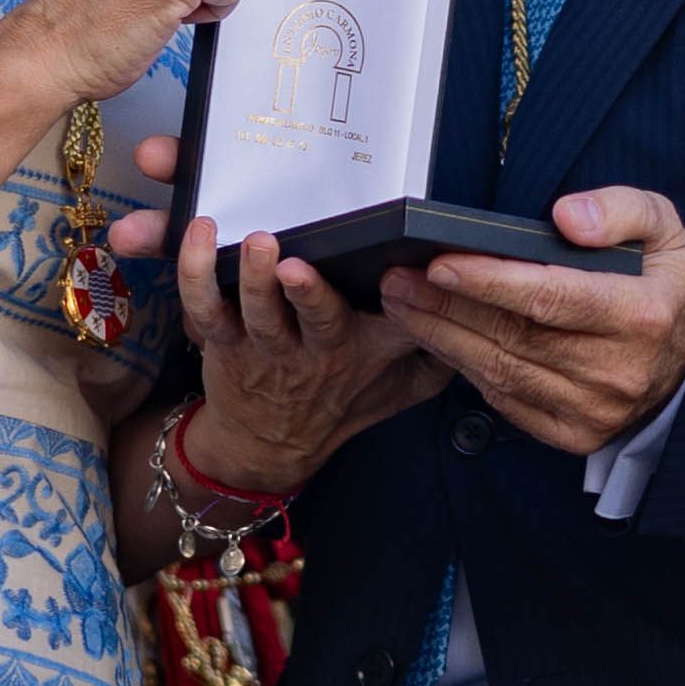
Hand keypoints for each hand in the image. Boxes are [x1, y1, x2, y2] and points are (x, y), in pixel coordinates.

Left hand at [174, 211, 437, 491]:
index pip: (389, 327)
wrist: (270, 447)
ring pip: (258, 310)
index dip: (397, 305)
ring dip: (253, 276)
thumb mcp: (407, 385)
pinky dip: (196, 271)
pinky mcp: (222, 341)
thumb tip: (488, 307)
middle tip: (296, 261)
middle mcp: (315, 350)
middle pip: (315, 317)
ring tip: (255, 242)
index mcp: (364, 350)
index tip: (399, 277)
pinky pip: (205, 307)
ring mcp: (265, 347)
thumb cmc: (340, 401)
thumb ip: (444, 349)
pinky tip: (199, 237)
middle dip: (307, 290)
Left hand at [397, 185, 684, 460]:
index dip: (491, 281)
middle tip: (398, 280)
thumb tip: (568, 217)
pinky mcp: (574, 434)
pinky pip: (506, 400)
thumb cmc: (666, 286)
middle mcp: (619, 370)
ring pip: (502, 371)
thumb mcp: (665, 229)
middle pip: (514, 335)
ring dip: (443, 337)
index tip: (440, 262)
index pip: (552, 297)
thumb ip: (621, 211)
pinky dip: (465, 369)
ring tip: (402, 304)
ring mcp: (595, 409)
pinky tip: (437, 339)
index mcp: (643, 315)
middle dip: (447, 305)